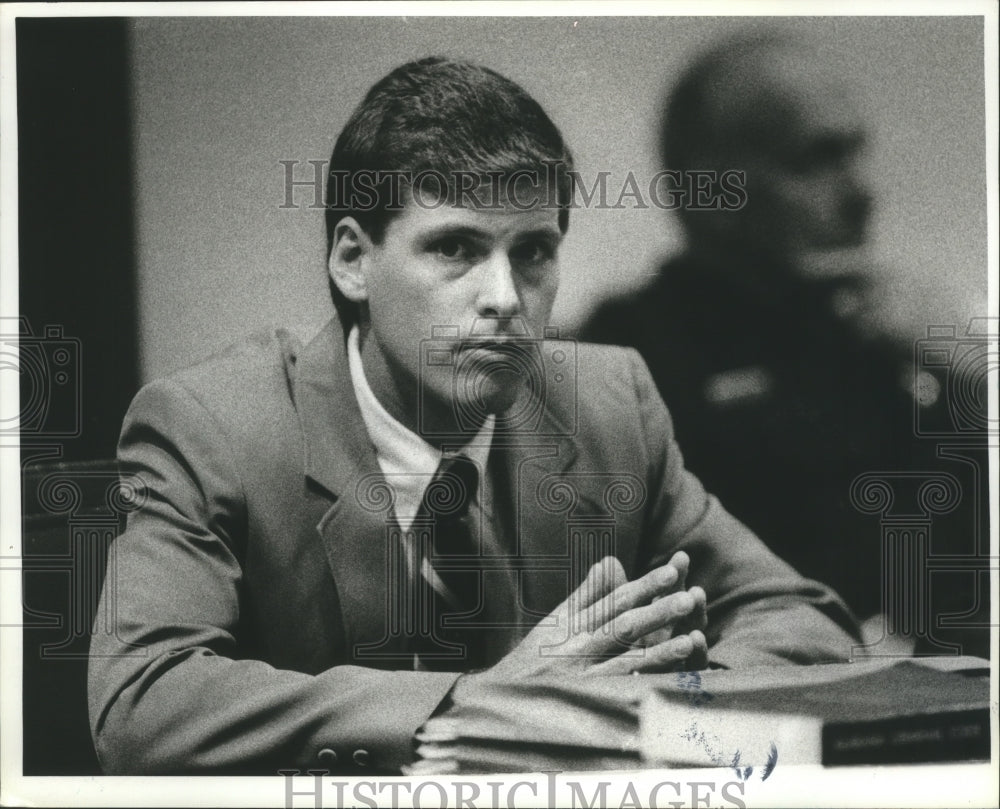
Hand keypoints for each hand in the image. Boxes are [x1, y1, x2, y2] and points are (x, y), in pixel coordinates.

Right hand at [472, 554, 707, 681]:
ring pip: (622, 660)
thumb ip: (587, 593)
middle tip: (690, 598)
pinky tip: (665, 683)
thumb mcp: (555, 622)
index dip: (646, 585)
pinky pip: (613, 696)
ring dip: (657, 651)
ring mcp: (578, 677)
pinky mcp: (581, 705)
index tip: (674, 572)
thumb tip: (613, 560)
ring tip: (690, 640)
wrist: (496, 703)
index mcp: (572, 623)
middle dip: (657, 611)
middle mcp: (575, 647)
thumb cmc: (531, 660)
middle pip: (622, 625)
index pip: (615, 600)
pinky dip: (638, 688)